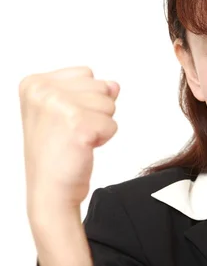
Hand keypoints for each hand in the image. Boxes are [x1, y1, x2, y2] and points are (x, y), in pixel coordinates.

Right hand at [19, 66, 119, 214]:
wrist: (50, 192)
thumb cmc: (54, 155)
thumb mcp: (65, 112)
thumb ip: (89, 91)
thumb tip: (114, 85)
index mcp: (33, 83)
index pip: (86, 74)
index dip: (84, 100)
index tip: (63, 122)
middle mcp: (43, 91)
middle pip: (100, 86)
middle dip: (94, 112)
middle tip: (71, 133)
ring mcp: (59, 106)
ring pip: (109, 104)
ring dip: (99, 126)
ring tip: (76, 140)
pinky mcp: (78, 125)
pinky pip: (113, 124)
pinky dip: (104, 139)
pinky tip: (82, 148)